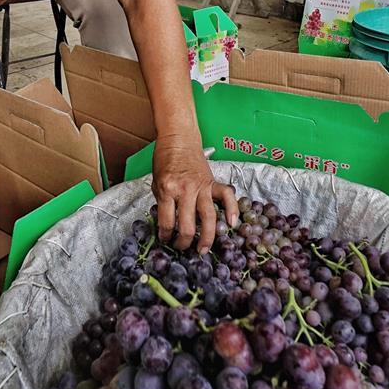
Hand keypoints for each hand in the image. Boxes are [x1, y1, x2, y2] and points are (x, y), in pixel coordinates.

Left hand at [152, 134, 237, 254]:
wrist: (178, 139)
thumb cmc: (165, 159)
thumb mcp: (156, 182)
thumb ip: (163, 202)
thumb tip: (167, 224)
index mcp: (167, 190)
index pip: (167, 222)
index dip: (165, 236)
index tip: (166, 240)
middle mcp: (185, 190)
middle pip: (187, 225)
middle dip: (184, 242)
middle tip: (182, 248)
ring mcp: (201, 187)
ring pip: (208, 217)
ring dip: (207, 237)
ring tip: (203, 249)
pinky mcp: (213, 182)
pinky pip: (226, 197)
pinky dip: (232, 210)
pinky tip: (232, 223)